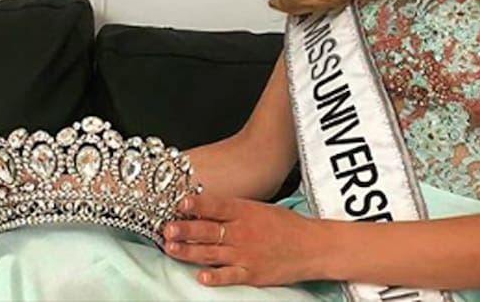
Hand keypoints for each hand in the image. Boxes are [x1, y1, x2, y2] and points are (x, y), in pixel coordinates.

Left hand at [161, 193, 326, 286]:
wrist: (312, 247)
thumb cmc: (285, 226)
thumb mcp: (259, 209)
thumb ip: (233, 210)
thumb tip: (205, 207)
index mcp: (245, 212)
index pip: (217, 206)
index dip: (197, 204)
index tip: (180, 202)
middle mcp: (243, 232)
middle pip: (209, 230)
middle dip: (186, 229)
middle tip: (167, 228)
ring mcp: (246, 254)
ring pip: (212, 253)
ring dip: (189, 251)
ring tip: (171, 248)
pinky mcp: (251, 273)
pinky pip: (229, 276)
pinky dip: (215, 277)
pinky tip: (200, 276)